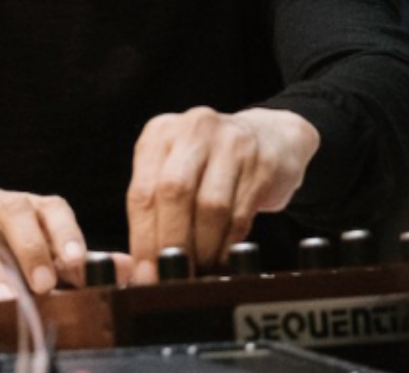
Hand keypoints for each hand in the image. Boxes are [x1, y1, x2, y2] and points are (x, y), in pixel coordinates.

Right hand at [0, 188, 90, 300]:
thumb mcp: (30, 263)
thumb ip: (72, 266)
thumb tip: (129, 271)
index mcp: (20, 207)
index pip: (50, 206)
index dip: (66, 232)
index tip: (77, 262)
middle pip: (13, 208)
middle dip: (30, 246)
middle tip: (41, 284)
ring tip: (3, 299)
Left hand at [126, 106, 318, 283]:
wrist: (270, 137)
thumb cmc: (212, 164)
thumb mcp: (174, 170)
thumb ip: (154, 209)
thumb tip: (138, 267)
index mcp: (160, 134)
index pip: (141, 192)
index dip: (142, 239)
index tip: (145, 273)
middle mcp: (193, 131)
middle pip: (174, 193)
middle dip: (171, 243)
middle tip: (172, 276)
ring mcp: (231, 143)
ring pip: (211, 206)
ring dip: (204, 248)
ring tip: (200, 270)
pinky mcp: (262, 163)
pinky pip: (241, 213)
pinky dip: (228, 244)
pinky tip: (223, 258)